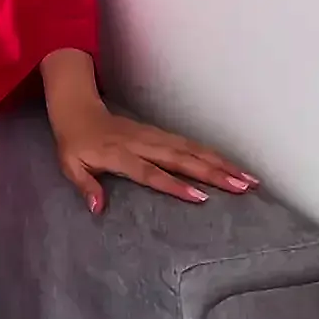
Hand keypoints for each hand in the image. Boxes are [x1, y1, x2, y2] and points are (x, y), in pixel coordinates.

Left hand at [50, 102, 259, 213]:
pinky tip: (232, 166)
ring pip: (192, 149)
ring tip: (248, 179)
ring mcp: (154, 135)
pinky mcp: (161, 133)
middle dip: (214, 172)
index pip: (150, 172)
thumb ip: (86, 186)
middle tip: (242, 186)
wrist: (78, 110)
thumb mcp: (70, 166)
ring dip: (221, 163)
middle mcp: (142, 143)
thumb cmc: (75, 144)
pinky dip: (212, 154)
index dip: (174, 184)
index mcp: (119, 153)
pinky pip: (190, 144)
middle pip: (181, 158)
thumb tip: (98, 208)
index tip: (201, 197)